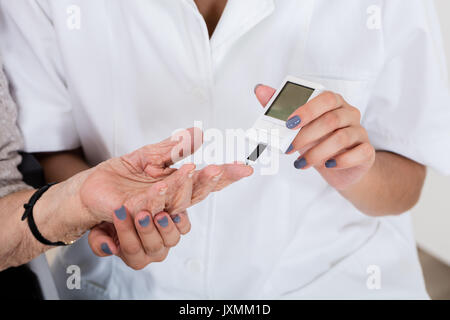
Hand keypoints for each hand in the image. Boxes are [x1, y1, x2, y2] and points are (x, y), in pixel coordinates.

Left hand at [79, 128, 252, 222]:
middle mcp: (168, 201)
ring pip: (177, 201)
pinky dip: (159, 195)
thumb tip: (199, 133)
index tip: (244, 168)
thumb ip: (174, 147)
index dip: (225, 176)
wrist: (89, 189)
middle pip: (197, 193)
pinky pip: (150, 204)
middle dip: (211, 181)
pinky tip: (165, 183)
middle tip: (221, 169)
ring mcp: (154, 208)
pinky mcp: (135, 211)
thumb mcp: (150, 155)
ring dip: (186, 186)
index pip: (205, 182)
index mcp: (175, 187)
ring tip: (194, 169)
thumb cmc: (120, 176)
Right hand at [88, 210, 190, 269]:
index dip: (125, 231)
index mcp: (134, 257)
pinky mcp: (180, 228)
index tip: (119, 211)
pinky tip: (175, 211)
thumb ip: (99, 242)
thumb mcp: (99, 231)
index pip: (131, 249)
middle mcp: (153, 252)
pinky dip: (181, 221)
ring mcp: (168, 241)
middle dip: (146, 230)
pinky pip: (185, 228)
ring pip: (171, 240)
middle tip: (141, 214)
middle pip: (153, 246)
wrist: (130, 206)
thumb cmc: (112, 221)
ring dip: (165, 227)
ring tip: (159, 214)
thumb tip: (111, 248)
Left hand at [255, 85, 374, 190]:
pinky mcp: (367, 151)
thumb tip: (260, 90)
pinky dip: (341, 160)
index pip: (325, 98)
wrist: (340, 167)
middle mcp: (349, 113)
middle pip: (331, 120)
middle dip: (306, 135)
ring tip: (301, 163)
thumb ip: (281, 109)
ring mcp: (360, 132)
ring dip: (317, 152)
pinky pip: (359, 153)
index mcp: (333, 102)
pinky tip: (327, 165)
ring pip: (342, 137)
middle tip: (289, 148)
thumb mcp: (298, 127)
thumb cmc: (318, 141)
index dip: (307, 110)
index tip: (289, 123)